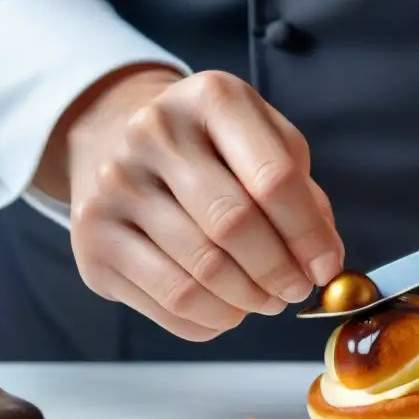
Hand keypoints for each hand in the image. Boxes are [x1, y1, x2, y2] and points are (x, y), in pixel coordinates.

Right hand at [63, 67, 342, 340]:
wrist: (117, 138)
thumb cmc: (211, 149)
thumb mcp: (264, 144)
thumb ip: (303, 196)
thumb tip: (323, 262)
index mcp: (211, 99)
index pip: (273, 178)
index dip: (308, 235)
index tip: (326, 268)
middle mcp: (153, 134)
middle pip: (232, 225)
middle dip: (278, 272)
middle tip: (295, 290)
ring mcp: (114, 188)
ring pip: (201, 274)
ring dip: (248, 301)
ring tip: (265, 300)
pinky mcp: (92, 242)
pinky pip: (170, 302)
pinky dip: (213, 319)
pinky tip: (228, 308)